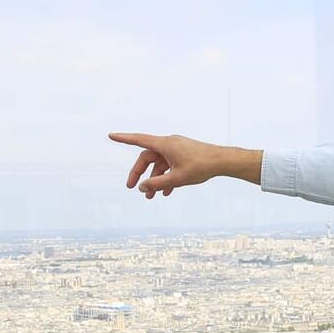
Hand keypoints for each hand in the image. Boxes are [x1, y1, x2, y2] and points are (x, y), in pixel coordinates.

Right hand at [108, 132, 258, 196]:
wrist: (222, 162)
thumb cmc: (201, 167)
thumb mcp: (177, 178)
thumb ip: (157, 183)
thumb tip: (142, 188)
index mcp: (165, 144)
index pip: (139, 140)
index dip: (124, 139)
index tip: (111, 135)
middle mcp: (169, 144)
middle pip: (147, 158)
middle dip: (139, 173)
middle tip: (132, 188)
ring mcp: (176, 149)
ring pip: (159, 164)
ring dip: (154, 179)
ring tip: (151, 197)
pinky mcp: (183, 155)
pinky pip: (169, 166)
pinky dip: (166, 177)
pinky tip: (165, 192)